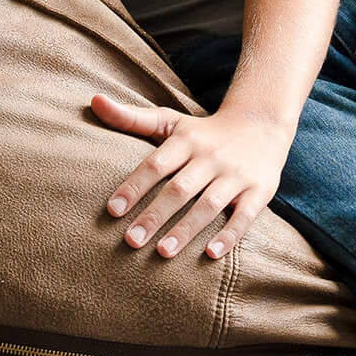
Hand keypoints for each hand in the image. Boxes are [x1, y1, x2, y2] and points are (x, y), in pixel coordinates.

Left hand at [90, 92, 291, 260]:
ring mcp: (236, 175)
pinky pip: (245, 216)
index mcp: (186, 141)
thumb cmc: (203, 131)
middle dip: (155, 215)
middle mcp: (210, 157)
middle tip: (131, 241)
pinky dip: (229, 235)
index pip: (155, 165)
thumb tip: (94, 100)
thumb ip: (130, 117)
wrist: (261, 124)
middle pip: (179, 189)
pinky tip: (211, 254)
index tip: (113, 211)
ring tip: (163, 253)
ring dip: (186, 229)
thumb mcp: (169, 120)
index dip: (134, 187)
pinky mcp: (259, 190)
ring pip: (209, 205)